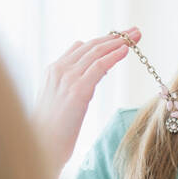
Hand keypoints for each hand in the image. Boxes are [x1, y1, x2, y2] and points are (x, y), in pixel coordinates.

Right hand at [33, 28, 140, 175]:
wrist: (41, 146)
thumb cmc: (51, 130)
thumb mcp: (60, 101)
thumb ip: (73, 83)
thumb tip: (95, 71)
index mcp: (52, 70)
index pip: (81, 48)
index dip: (102, 41)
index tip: (120, 37)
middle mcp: (59, 69)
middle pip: (91, 46)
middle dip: (114, 37)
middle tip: (133, 31)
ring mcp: (67, 78)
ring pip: (96, 52)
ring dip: (119, 42)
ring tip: (135, 36)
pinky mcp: (78, 90)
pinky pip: (99, 66)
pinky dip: (114, 55)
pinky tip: (126, 50)